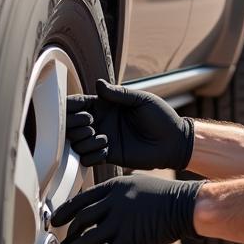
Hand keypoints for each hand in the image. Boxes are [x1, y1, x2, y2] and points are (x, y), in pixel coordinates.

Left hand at [51, 173, 202, 243]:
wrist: (186, 205)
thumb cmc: (166, 196)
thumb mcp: (137, 185)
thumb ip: (119, 194)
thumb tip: (105, 204)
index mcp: (115, 187)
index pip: (82, 199)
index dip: (66, 211)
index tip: (56, 219)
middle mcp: (114, 202)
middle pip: (82, 218)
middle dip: (68, 231)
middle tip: (60, 240)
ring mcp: (121, 221)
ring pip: (88, 238)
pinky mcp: (129, 239)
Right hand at [66, 79, 194, 170]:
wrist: (173, 142)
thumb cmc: (161, 117)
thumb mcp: (141, 100)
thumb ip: (119, 93)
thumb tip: (98, 84)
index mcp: (105, 105)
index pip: (77, 104)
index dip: (71, 106)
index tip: (81, 109)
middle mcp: (100, 122)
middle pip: (70, 124)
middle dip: (74, 123)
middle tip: (91, 123)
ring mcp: (102, 140)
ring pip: (76, 142)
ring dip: (84, 140)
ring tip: (103, 139)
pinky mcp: (108, 156)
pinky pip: (86, 159)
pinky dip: (91, 155)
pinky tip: (106, 150)